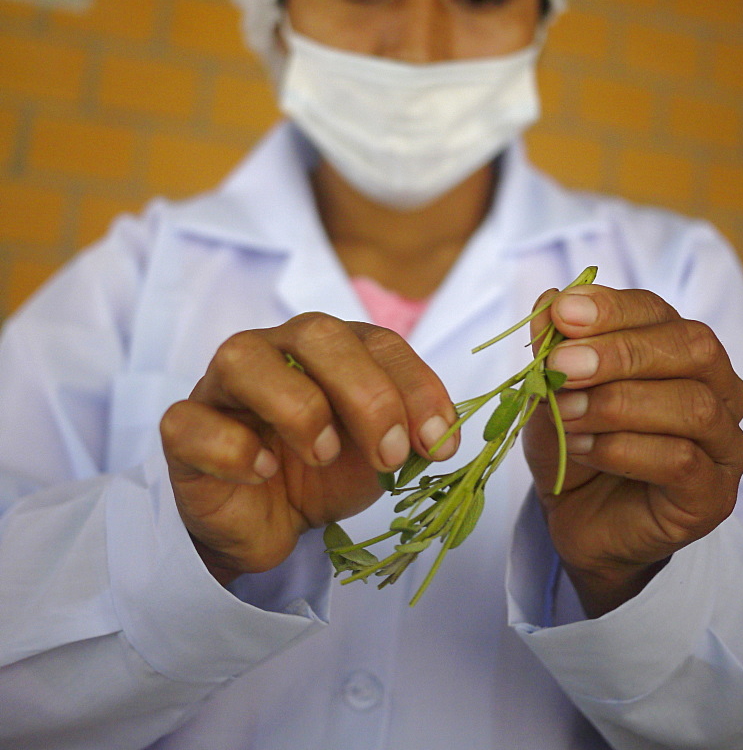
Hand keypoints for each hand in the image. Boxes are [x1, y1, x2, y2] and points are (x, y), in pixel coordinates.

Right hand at [160, 314, 456, 583]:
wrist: (265, 524)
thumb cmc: (322, 472)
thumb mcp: (379, 454)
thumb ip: (411, 434)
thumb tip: (445, 434)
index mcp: (329, 349)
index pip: (377, 340)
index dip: (414, 385)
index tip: (440, 443)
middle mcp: (274, 350)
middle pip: (315, 332)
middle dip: (366, 393)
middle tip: (391, 455)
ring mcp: (221, 387)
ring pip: (243, 358)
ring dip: (298, 407)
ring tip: (323, 455)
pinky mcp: (183, 430)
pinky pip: (192, 422)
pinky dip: (234, 450)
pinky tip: (262, 474)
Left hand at [523, 284, 742, 616]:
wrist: (575, 517)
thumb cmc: (573, 440)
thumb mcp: (551, 388)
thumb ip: (553, 346)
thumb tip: (548, 302)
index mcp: (677, 349)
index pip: (657, 312)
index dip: (611, 308)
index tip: (562, 313)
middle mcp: (716, 389)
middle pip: (692, 349)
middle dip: (621, 352)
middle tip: (564, 364)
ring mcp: (723, 443)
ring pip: (692, 405)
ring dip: (617, 405)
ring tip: (565, 413)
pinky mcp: (713, 495)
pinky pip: (681, 461)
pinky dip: (622, 449)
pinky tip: (581, 448)